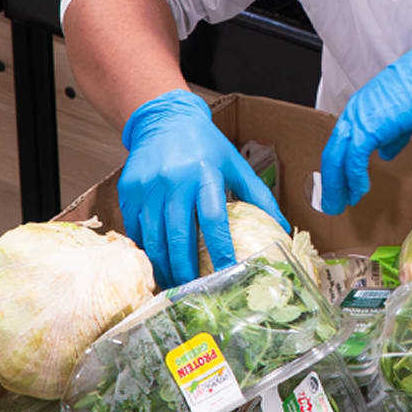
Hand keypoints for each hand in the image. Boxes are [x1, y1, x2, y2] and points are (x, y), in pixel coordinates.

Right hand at [119, 89, 288, 287]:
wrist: (163, 120)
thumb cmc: (203, 145)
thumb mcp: (234, 164)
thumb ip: (258, 195)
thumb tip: (282, 228)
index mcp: (204, 174)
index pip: (213, 220)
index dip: (220, 250)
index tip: (227, 272)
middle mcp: (173, 181)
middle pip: (179, 236)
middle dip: (186, 269)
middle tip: (194, 290)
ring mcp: (147, 187)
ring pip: (153, 238)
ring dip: (164, 266)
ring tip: (175, 284)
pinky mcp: (128, 191)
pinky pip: (136, 230)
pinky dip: (147, 250)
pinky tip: (157, 262)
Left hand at [320, 32, 411, 214]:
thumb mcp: (405, 117)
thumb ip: (392, 136)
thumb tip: (384, 154)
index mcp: (361, 108)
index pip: (341, 143)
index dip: (339, 167)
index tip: (341, 187)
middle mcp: (354, 112)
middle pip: (332, 153)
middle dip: (331, 182)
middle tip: (332, 204)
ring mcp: (358, 118)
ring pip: (337, 158)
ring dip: (337, 185)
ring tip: (340, 205)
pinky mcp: (368, 127)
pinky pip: (353, 159)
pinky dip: (354, 178)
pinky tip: (359, 192)